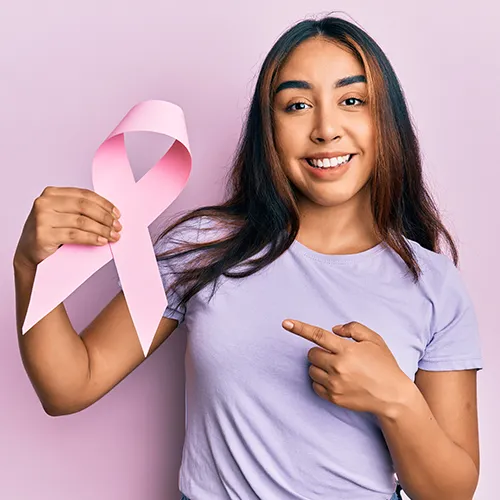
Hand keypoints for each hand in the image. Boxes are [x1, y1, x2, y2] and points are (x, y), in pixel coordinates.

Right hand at [14, 186, 122, 269]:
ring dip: (102, 229)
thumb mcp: (63, 214)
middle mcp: (44, 203)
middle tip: (117, 226)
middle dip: (105, 217)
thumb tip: (110, 214)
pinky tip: (101, 241)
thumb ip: (80, 209)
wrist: (29, 252)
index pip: (84, 194)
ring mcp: (42, 218)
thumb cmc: (50, 232)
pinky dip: (92, 238)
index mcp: (52, 193)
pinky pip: (75, 235)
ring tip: (113, 236)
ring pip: (81, 222)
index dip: (104, 203)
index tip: (117, 214)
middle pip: (84, 206)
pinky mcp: (43, 235)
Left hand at [282, 319, 411, 416]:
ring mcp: (334, 384)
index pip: (318, 336)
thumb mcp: (374, 340)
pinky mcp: (333, 398)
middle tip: (335, 354)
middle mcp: (338, 367)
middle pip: (311, 354)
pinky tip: (337, 380)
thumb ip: (353, 329)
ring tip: (338, 368)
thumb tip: (333, 330)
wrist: (393, 396)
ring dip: (320, 366)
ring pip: (311, 369)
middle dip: (319, 351)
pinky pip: (315, 385)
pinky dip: (321, 380)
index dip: (300, 328)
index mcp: (347, 350)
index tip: (285, 323)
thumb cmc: (384, 364)